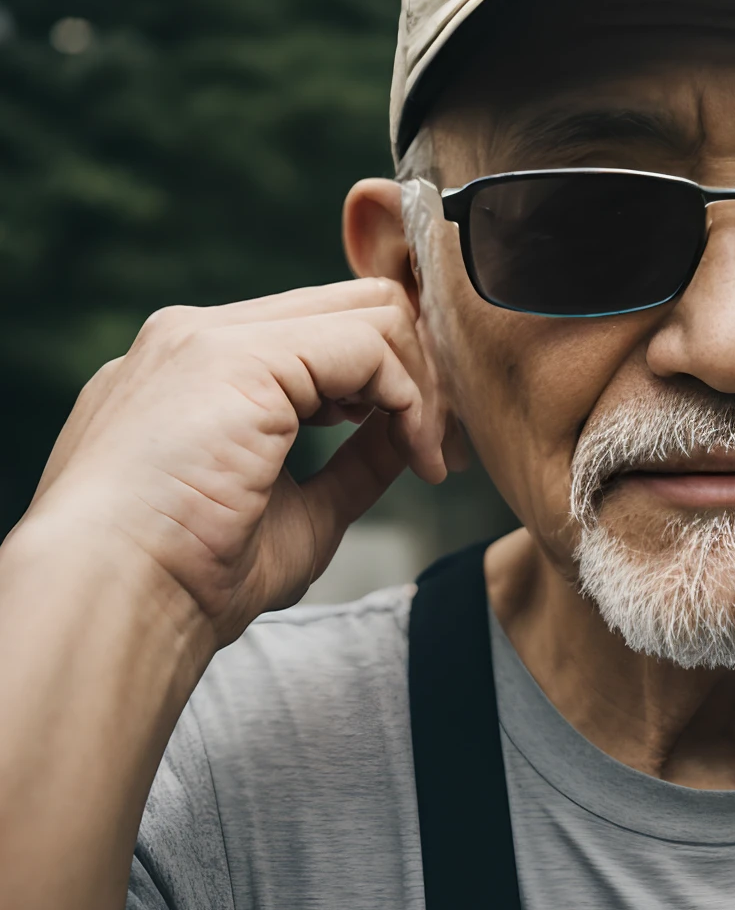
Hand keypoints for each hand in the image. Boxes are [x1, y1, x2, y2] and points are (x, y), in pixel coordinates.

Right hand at [22, 279, 451, 649]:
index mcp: (195, 372)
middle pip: (353, 307)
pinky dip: (413, 399)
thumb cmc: (189, 581)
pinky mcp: (240, 355)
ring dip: (424, 388)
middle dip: (421, 372)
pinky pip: (370, 343)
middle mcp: (198, 338)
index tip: (427, 453)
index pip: (321, 332)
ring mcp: (213, 337)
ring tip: (432, 459)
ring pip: (372, 313)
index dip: (391, 381)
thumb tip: (409, 439)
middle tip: (445, 450)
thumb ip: (352, 465)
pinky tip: (417, 457)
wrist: (112, 602)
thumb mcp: (296, 513)